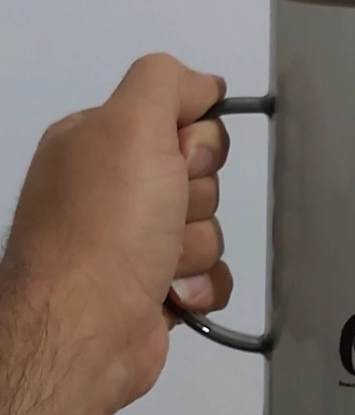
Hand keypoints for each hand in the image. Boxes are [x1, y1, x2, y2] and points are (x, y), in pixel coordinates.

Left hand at [1, 53, 232, 414]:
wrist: (86, 331)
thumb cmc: (107, 227)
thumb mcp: (129, 126)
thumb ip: (165, 83)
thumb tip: (205, 83)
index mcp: (98, 143)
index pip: (179, 120)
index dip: (194, 143)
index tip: (179, 161)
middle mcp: (113, 189)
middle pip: (199, 177)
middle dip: (195, 201)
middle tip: (164, 217)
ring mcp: (132, 242)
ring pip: (206, 228)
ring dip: (194, 249)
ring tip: (160, 265)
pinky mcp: (154, 286)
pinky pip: (208, 272)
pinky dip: (201, 283)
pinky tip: (175, 293)